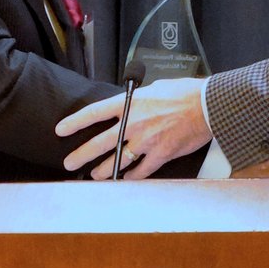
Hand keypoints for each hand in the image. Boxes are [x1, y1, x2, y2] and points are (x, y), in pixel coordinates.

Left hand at [57, 78, 210, 179]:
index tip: (61, 130)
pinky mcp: (161, 154)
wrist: (207, 106)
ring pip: (118, 161)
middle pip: (100, 142)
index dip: (75, 122)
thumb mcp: (156, 88)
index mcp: (131, 103)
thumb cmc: (185, 93)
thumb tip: (133, 104)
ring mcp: (146, 141)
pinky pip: (141, 171)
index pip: (95, 112)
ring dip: (104, 170)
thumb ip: (140, 99)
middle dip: (81, 155)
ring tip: (95, 176)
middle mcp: (134, 123)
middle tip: (70, 163)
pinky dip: (132, 176)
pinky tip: (126, 179)